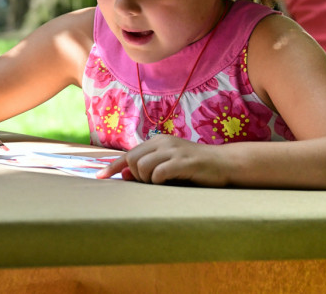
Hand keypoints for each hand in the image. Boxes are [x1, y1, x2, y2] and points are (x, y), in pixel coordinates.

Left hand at [96, 135, 227, 185]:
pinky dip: (159, 181)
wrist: (225, 164)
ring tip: (163, 184)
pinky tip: (171, 182)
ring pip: (142, 166)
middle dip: (136, 176)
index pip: (128, 153)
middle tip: (152, 183)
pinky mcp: (184, 161)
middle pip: (132, 160)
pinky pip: (159, 173)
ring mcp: (174, 150)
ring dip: (148, 180)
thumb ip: (147, 169)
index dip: (112, 166)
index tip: (99, 177)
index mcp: (157, 142)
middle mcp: (163, 142)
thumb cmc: (195, 169)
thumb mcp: (169, 167)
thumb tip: (123, 173)